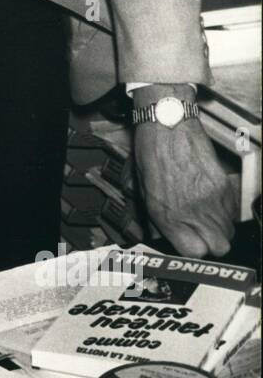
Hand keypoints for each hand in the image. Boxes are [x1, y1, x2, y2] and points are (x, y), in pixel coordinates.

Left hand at [132, 95, 236, 256]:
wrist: (167, 125)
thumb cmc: (151, 155)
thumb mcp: (145, 193)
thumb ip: (159, 220)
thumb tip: (168, 236)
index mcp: (169, 215)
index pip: (194, 252)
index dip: (193, 251)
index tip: (189, 244)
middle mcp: (194, 210)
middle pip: (220, 246)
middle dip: (213, 245)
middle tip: (202, 235)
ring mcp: (213, 198)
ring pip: (230, 229)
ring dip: (220, 228)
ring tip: (205, 217)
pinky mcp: (225, 184)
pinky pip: (232, 209)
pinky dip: (226, 210)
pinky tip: (212, 201)